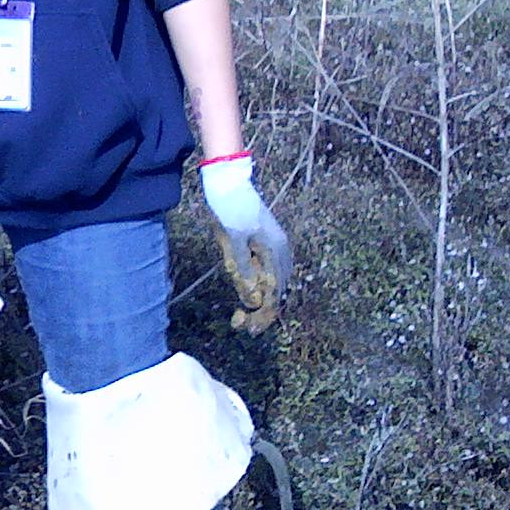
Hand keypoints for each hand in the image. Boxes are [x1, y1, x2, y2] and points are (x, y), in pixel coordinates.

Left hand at [200, 155, 291, 332]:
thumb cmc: (232, 210)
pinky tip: (250, 288)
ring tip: (246, 313)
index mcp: (277, 250)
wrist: (228, 182)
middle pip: (279, 287)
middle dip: (264, 308)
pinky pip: (268, 267)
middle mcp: (281, 249)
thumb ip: (244, 268)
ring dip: (263, 296)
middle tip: (246, 325)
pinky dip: (261, 281)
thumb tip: (252, 297)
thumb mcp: (234, 241)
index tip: (251, 327)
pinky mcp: (266, 240)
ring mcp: (275, 243)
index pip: (276, 290)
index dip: (265, 312)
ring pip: (275, 278)